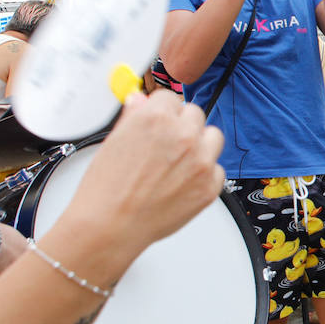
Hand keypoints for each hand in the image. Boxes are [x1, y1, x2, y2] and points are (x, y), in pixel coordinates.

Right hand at [66, 91, 224, 254]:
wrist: (112, 225)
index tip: (160, 120)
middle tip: (167, 144)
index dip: (162, 110)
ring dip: (200, 144)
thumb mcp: (114, 141)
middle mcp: (183, 136)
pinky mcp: (210, 185)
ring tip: (178, 162)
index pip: (170, 98)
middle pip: (195, 114)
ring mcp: (201, 161)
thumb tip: (140, 100)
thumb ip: (134, 116)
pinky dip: (205, 174)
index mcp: (156, 118)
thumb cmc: (107, 189)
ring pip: (213, 137)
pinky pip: (218, 169)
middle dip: (182, 125)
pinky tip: (183, 182)